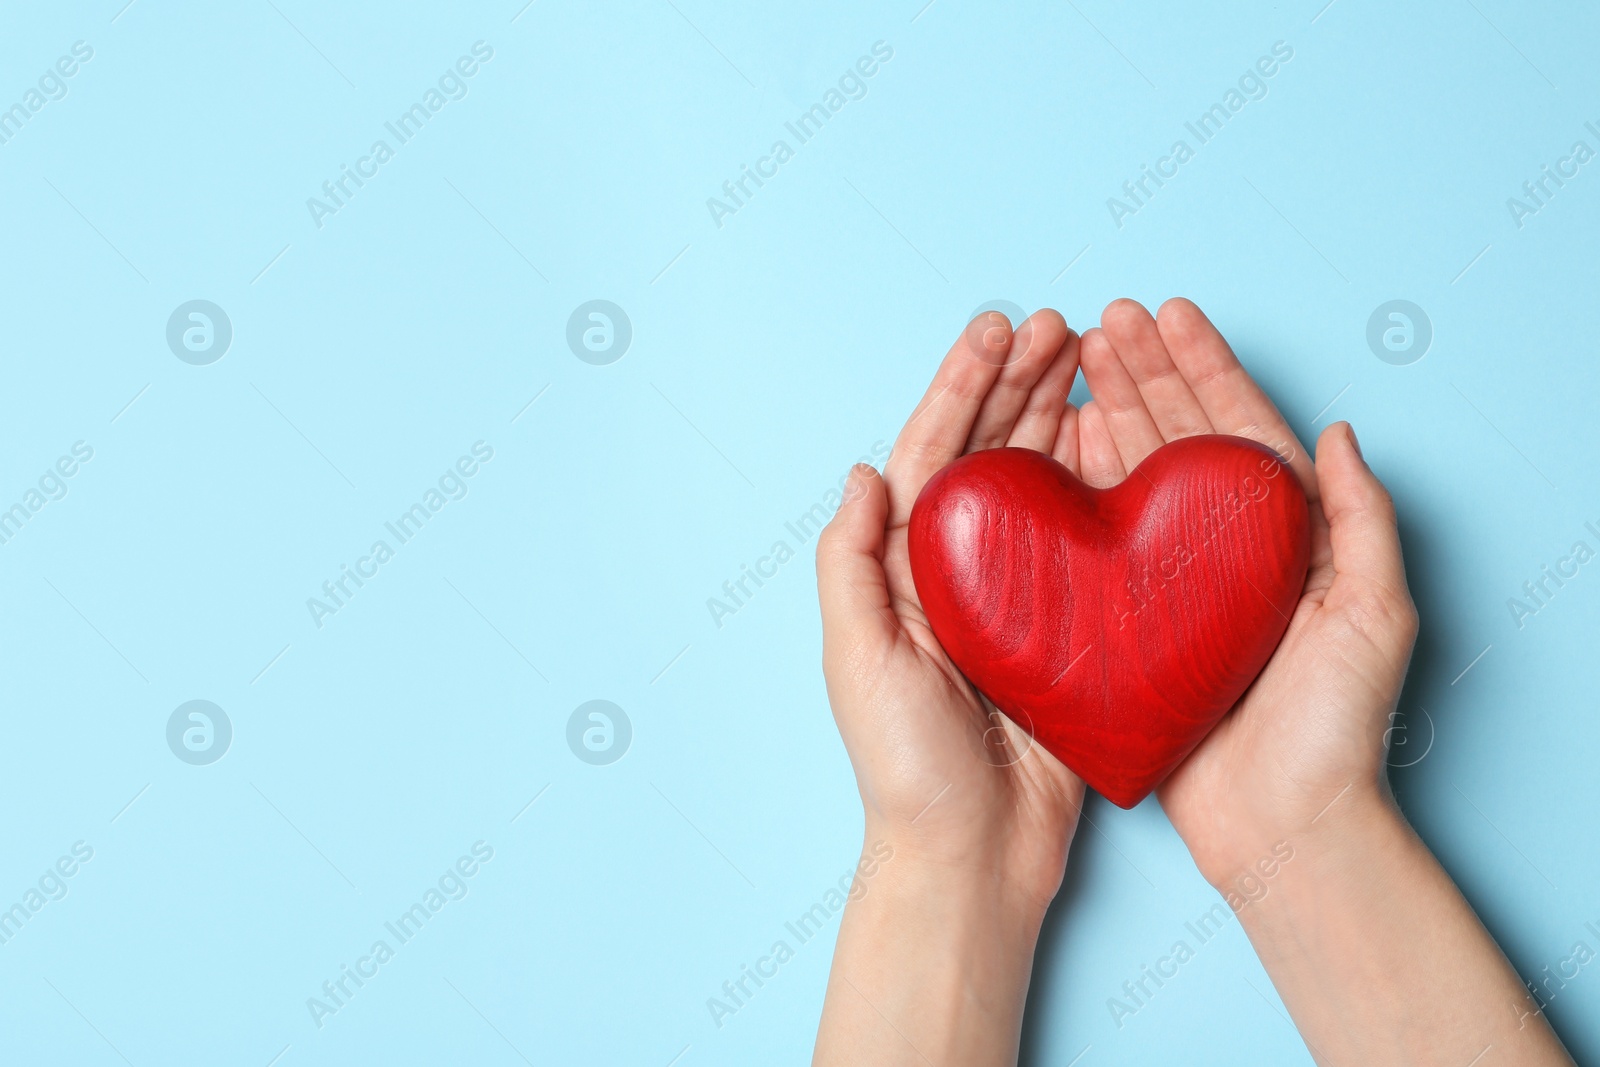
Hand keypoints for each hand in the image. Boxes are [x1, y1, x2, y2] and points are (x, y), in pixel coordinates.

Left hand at [812, 310, 1088, 1065]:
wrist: (974, 856)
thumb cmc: (908, 768)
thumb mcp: (858, 661)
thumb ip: (853, 565)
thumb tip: (862, 472)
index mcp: (905, 570)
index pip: (932, 453)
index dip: (962, 385)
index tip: (997, 327)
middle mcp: (959, 571)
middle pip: (989, 453)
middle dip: (1020, 383)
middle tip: (1062, 325)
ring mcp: (1016, 597)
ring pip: (1039, 484)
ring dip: (1060, 418)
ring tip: (1092, 360)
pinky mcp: (1068, 629)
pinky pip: (1086, 540)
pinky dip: (1102, 487)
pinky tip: (1124, 445)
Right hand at [1070, 297, 1417, 882]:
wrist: (1280, 826)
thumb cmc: (1334, 727)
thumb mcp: (1373, 613)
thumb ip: (1362, 519)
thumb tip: (1338, 432)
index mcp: (1285, 536)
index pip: (1238, 428)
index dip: (1203, 365)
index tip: (1165, 313)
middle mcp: (1225, 550)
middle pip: (1180, 437)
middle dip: (1144, 371)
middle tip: (1103, 321)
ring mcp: (1173, 583)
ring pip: (1135, 476)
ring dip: (1109, 411)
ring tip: (1074, 358)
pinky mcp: (1130, 623)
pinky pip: (1100, 539)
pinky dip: (1078, 486)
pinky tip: (1055, 445)